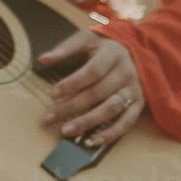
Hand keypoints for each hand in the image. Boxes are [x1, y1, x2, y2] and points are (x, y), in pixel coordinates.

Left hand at [36, 27, 144, 148]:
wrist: (135, 51)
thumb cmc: (104, 48)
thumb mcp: (86, 39)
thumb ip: (65, 49)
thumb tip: (43, 60)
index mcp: (112, 54)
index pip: (93, 71)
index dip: (72, 84)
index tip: (52, 94)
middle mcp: (125, 72)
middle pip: (98, 92)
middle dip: (72, 106)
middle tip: (50, 117)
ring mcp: (133, 89)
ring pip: (111, 108)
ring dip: (88, 121)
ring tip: (67, 130)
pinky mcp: (138, 104)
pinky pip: (126, 122)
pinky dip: (110, 134)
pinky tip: (92, 141)